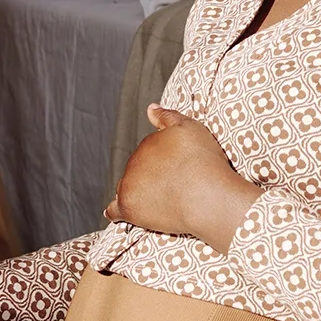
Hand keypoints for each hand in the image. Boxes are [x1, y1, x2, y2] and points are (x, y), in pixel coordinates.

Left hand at [105, 106, 259, 251]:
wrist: (206, 196)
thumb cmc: (203, 162)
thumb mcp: (190, 128)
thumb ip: (168, 116)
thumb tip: (150, 108)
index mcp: (148, 144)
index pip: (152, 151)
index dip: (168, 159)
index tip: (183, 167)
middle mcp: (134, 162)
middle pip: (140, 168)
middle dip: (154, 174)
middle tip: (179, 184)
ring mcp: (129, 186)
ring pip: (129, 186)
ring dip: (138, 190)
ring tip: (160, 198)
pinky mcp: (129, 208)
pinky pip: (115, 209)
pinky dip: (115, 210)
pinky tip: (115, 212)